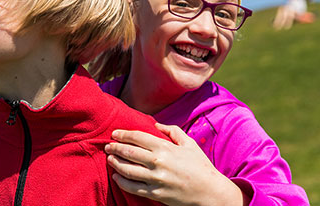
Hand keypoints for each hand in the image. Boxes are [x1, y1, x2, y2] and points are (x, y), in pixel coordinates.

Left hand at [105, 123, 248, 205]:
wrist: (211, 193)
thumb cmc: (200, 166)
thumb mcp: (189, 144)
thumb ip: (173, 131)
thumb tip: (156, 124)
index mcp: (165, 148)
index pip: (137, 137)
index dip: (123, 134)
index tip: (115, 134)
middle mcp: (158, 162)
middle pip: (129, 152)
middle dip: (115, 148)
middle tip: (108, 146)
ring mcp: (156, 179)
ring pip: (127, 170)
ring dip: (115, 163)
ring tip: (110, 159)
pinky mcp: (156, 194)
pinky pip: (133, 188)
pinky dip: (121, 182)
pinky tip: (116, 177)